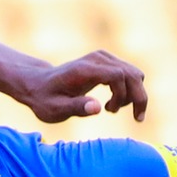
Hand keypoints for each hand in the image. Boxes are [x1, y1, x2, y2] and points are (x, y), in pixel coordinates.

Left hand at [23, 51, 147, 123]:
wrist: (38, 84)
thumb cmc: (45, 99)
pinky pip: (128, 74)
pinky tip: (112, 105)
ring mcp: (102, 58)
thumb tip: (97, 108)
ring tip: (112, 110)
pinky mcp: (105, 62)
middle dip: (138, 97)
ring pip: (133, 74)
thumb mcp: (55, 109)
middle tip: (136, 118)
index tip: (115, 113)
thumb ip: (76, 107)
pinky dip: (128, 90)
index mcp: (86, 70)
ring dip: (133, 95)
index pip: (119, 76)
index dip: (125, 95)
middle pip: (131, 73)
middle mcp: (97, 59)